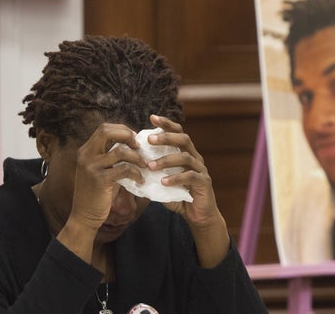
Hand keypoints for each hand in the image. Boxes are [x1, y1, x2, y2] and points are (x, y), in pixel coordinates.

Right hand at [67, 123, 144, 232]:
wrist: (84, 216)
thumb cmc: (96, 194)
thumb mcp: (99, 171)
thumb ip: (110, 158)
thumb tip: (133, 146)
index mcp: (85, 151)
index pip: (104, 128)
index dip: (121, 130)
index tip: (133, 139)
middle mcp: (86, 155)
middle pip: (107, 131)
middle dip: (126, 135)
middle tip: (138, 146)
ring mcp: (91, 167)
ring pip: (120, 151)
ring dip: (136, 158)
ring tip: (144, 165)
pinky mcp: (100, 180)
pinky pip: (124, 169)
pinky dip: (136, 173)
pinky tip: (140, 180)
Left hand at [146, 115, 229, 266]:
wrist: (199, 216)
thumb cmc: (179, 196)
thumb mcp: (162, 182)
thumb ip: (152, 172)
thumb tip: (130, 165)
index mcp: (186, 152)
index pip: (178, 132)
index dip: (166, 124)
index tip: (152, 118)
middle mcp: (195, 158)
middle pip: (184, 139)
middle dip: (166, 137)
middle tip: (149, 139)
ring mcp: (201, 170)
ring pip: (186, 157)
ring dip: (166, 160)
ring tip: (150, 165)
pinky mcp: (204, 183)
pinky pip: (190, 177)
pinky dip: (176, 178)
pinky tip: (163, 181)